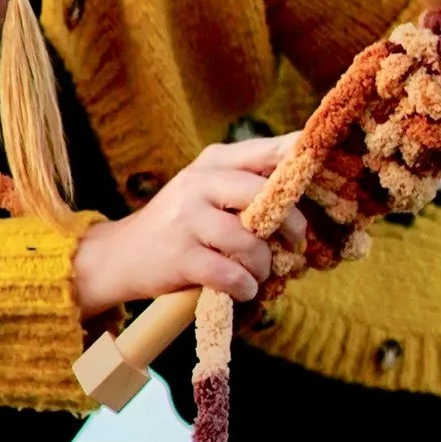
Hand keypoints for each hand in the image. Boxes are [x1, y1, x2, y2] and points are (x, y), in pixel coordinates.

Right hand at [71, 137, 306, 321]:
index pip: (266, 151)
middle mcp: (198, 184)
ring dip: (263, 264)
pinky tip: (242, 289)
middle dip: (290, 223)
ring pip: (248, 241)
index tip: (322, 165)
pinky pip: (228, 273)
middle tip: (296, 242)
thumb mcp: (204, 190)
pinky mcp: (179, 257)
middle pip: (262, 195)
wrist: (118, 256)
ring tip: (258, 274)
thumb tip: (303, 181)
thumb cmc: (176, 226)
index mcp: (212, 162)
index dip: (299, 158)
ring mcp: (186, 220)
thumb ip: (244, 182)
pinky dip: (243, 286)